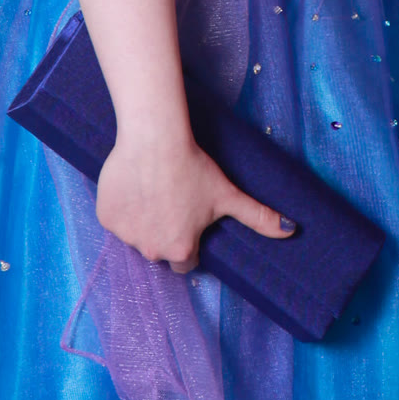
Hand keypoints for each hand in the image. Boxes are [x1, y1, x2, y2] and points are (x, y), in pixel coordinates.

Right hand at [97, 128, 294, 272]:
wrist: (154, 139)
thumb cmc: (193, 167)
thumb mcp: (228, 194)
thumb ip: (258, 217)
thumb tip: (292, 231)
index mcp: (180, 250)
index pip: (185, 260)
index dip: (189, 240)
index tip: (189, 218)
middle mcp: (151, 250)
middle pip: (159, 249)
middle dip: (165, 231)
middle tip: (173, 200)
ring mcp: (126, 235)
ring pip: (137, 235)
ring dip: (144, 220)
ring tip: (154, 190)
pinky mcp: (106, 217)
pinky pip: (116, 219)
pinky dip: (124, 207)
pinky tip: (135, 186)